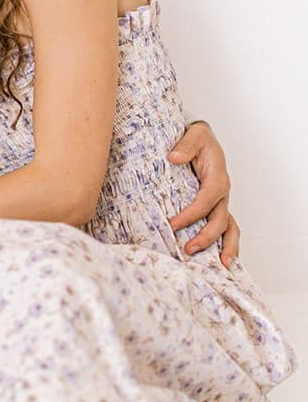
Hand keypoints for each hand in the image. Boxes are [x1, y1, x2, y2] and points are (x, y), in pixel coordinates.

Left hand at [169, 120, 239, 268]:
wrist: (201, 139)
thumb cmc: (198, 138)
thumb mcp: (195, 134)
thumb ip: (186, 145)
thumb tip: (174, 157)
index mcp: (218, 178)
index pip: (205, 201)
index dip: (191, 215)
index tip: (173, 224)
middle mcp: (222, 194)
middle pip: (219, 220)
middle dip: (206, 237)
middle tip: (188, 250)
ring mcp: (221, 202)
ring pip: (229, 229)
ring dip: (224, 247)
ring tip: (219, 266)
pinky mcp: (216, 207)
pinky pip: (225, 229)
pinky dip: (225, 245)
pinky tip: (220, 261)